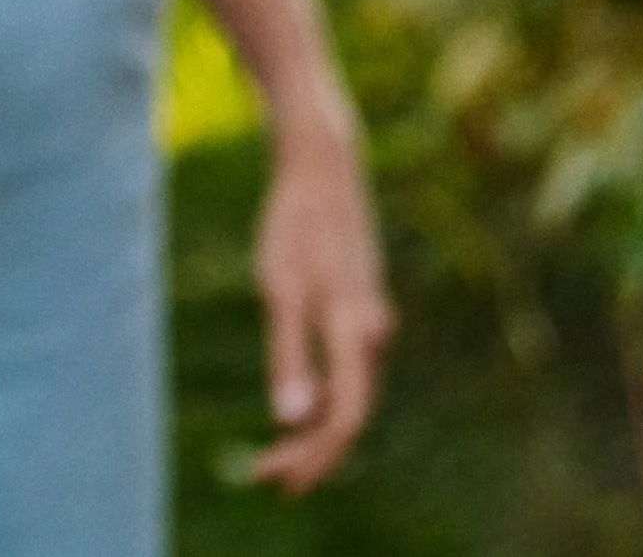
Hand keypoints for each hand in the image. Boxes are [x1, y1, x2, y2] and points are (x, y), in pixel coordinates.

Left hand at [250, 103, 392, 494]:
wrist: (323, 163)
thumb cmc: (296, 223)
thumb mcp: (281, 289)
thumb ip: (288, 355)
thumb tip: (291, 420)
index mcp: (355, 330)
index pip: (344, 418)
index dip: (314, 457)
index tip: (277, 480)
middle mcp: (373, 333)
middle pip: (350, 413)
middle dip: (312, 453)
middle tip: (268, 477)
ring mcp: (371, 320)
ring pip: (351, 394)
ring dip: (316, 430)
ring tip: (276, 455)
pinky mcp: (361, 308)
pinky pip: (349, 370)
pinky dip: (323, 397)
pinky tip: (298, 406)